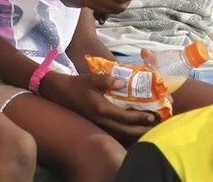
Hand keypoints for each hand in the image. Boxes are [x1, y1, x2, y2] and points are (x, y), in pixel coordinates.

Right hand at [40, 72, 155, 139]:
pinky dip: (124, 131)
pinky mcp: (96, 123)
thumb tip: (123, 82)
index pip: (124, 117)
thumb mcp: (90, 79)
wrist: (58, 93)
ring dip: (133, 133)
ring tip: (146, 130)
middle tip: (154, 128)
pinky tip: (131, 128)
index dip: (139, 117)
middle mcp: (101, 120)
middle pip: (124, 131)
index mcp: (101, 109)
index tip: (151, 116)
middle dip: (140, 130)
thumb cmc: (76, 85)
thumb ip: (106, 80)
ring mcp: (98, 124)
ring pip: (119, 133)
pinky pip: (113, 131)